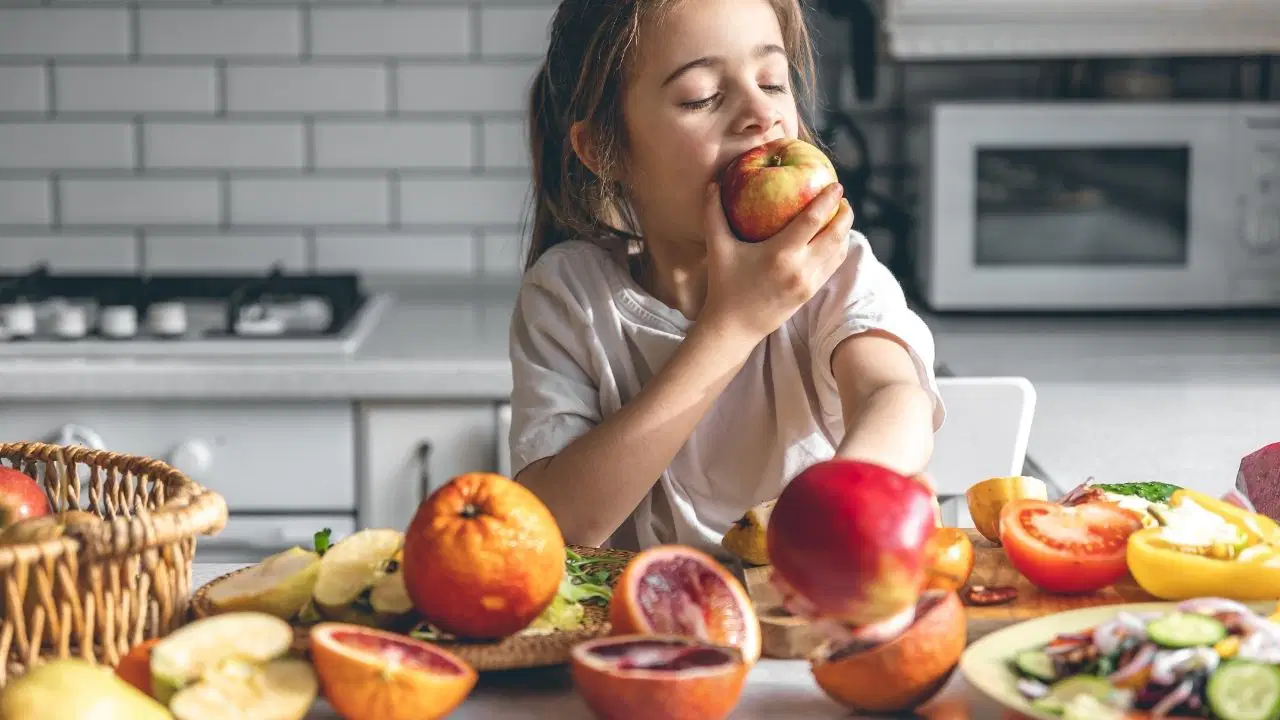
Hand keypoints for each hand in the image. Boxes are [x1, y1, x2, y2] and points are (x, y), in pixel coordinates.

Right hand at [700, 181, 853, 343]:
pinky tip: (832, 238)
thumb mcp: (718, 248)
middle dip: (845, 213)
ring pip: (839, 251)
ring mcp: (809, 283)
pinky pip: (833, 266)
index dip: (828, 200)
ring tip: (840, 215)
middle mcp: (800, 268)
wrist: (734, 328)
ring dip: (844, 231)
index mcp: (780, 254)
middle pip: (836, 234)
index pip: (814, 220)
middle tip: (842, 198)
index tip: (835, 185)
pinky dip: (838, 249)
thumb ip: (714, 214)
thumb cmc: (724, 286)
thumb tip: (713, 183)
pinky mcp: (811, 293)